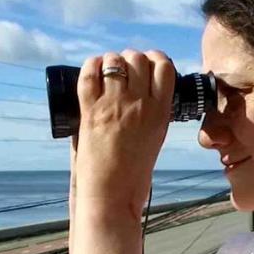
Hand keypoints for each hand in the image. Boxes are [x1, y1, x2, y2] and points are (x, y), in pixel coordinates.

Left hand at [70, 49, 174, 218]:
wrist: (111, 194)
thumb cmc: (133, 174)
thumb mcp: (155, 138)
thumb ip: (152, 113)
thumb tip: (143, 92)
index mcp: (160, 112)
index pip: (164, 67)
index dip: (155, 59)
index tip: (147, 65)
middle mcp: (139, 104)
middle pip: (138, 58)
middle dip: (131, 59)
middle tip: (124, 71)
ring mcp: (114, 105)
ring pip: (114, 61)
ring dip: (110, 62)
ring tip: (107, 72)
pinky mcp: (90, 111)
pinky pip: (89, 74)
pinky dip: (90, 66)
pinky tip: (92, 69)